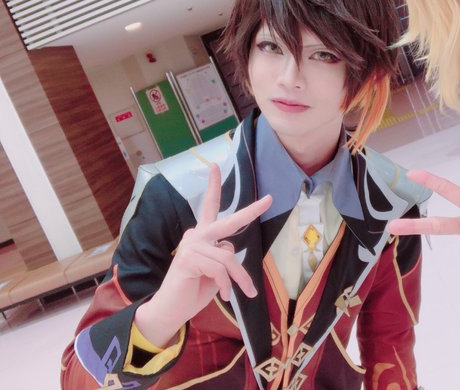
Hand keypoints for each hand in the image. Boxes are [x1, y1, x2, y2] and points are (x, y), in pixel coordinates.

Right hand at [135, 164, 270, 346]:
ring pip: (229, 257)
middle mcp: (195, 235)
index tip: (215, 167)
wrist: (172, 311)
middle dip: (250, 212)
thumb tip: (229, 250)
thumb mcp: (216, 272)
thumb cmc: (194, 291)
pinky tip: (222, 295)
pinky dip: (226, 285)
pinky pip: (220, 269)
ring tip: (243, 292)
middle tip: (269, 200)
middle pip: (228, 222)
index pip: (209, 207)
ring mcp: (190, 245)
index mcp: (202, 236)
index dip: (213, 187)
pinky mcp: (188, 258)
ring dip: (239, 279)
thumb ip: (223, 257)